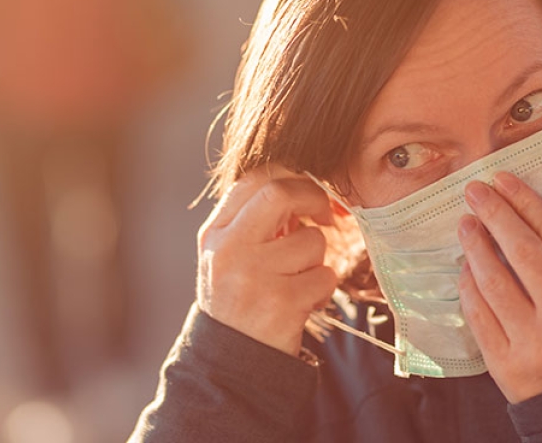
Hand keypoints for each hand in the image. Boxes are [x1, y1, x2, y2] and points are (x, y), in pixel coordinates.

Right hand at [196, 164, 338, 356]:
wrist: (229, 364)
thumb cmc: (237, 302)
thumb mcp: (229, 257)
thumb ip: (255, 223)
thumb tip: (306, 190)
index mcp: (215, 234)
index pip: (254, 180)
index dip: (290, 177)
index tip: (307, 193)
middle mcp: (230, 250)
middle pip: (280, 194)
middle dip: (312, 198)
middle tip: (325, 215)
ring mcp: (254, 276)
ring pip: (312, 241)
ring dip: (318, 259)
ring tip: (300, 279)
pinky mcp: (281, 303)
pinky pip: (325, 276)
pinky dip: (323, 288)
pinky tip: (304, 303)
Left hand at [457, 172, 541, 403]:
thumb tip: (518, 213)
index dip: (527, 204)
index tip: (504, 179)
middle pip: (524, 254)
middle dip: (496, 215)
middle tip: (476, 191)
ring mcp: (535, 346)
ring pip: (495, 282)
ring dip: (475, 246)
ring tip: (466, 224)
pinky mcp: (506, 366)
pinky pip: (479, 314)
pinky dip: (468, 286)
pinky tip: (465, 266)